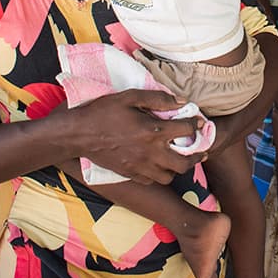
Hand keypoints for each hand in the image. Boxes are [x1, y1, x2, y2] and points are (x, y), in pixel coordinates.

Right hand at [54, 89, 206, 184]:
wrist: (78, 134)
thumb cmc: (104, 112)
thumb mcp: (131, 97)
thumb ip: (158, 99)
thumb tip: (181, 101)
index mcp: (153, 131)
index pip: (186, 130)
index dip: (196, 124)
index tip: (198, 121)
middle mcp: (151, 153)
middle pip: (185, 163)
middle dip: (196, 155)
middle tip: (198, 148)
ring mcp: (140, 167)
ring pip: (170, 176)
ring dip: (178, 167)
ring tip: (177, 156)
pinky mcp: (130, 174)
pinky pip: (153, 181)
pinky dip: (160, 174)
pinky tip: (158, 163)